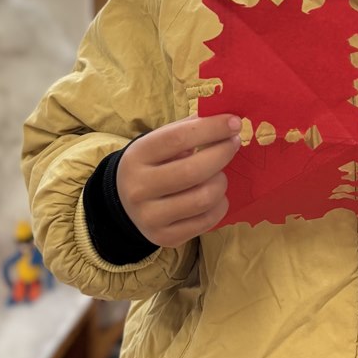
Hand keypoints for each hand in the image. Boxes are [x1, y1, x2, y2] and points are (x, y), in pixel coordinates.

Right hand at [117, 114, 242, 247]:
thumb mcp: (159, 141)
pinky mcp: (165, 237)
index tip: (234, 122)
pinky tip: (215, 195)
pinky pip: (207, 221)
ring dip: (221, 182)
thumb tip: (226, 119)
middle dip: (222, 154)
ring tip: (219, 174)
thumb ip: (188, 129)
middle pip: (193, 171)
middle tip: (233, 144)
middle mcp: (139, 188)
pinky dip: (220, 204)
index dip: (211, 128)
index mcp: (137, 156)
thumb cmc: (151, 164)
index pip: (178, 138)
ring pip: (204, 198)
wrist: (124, 202)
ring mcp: (151, 217)